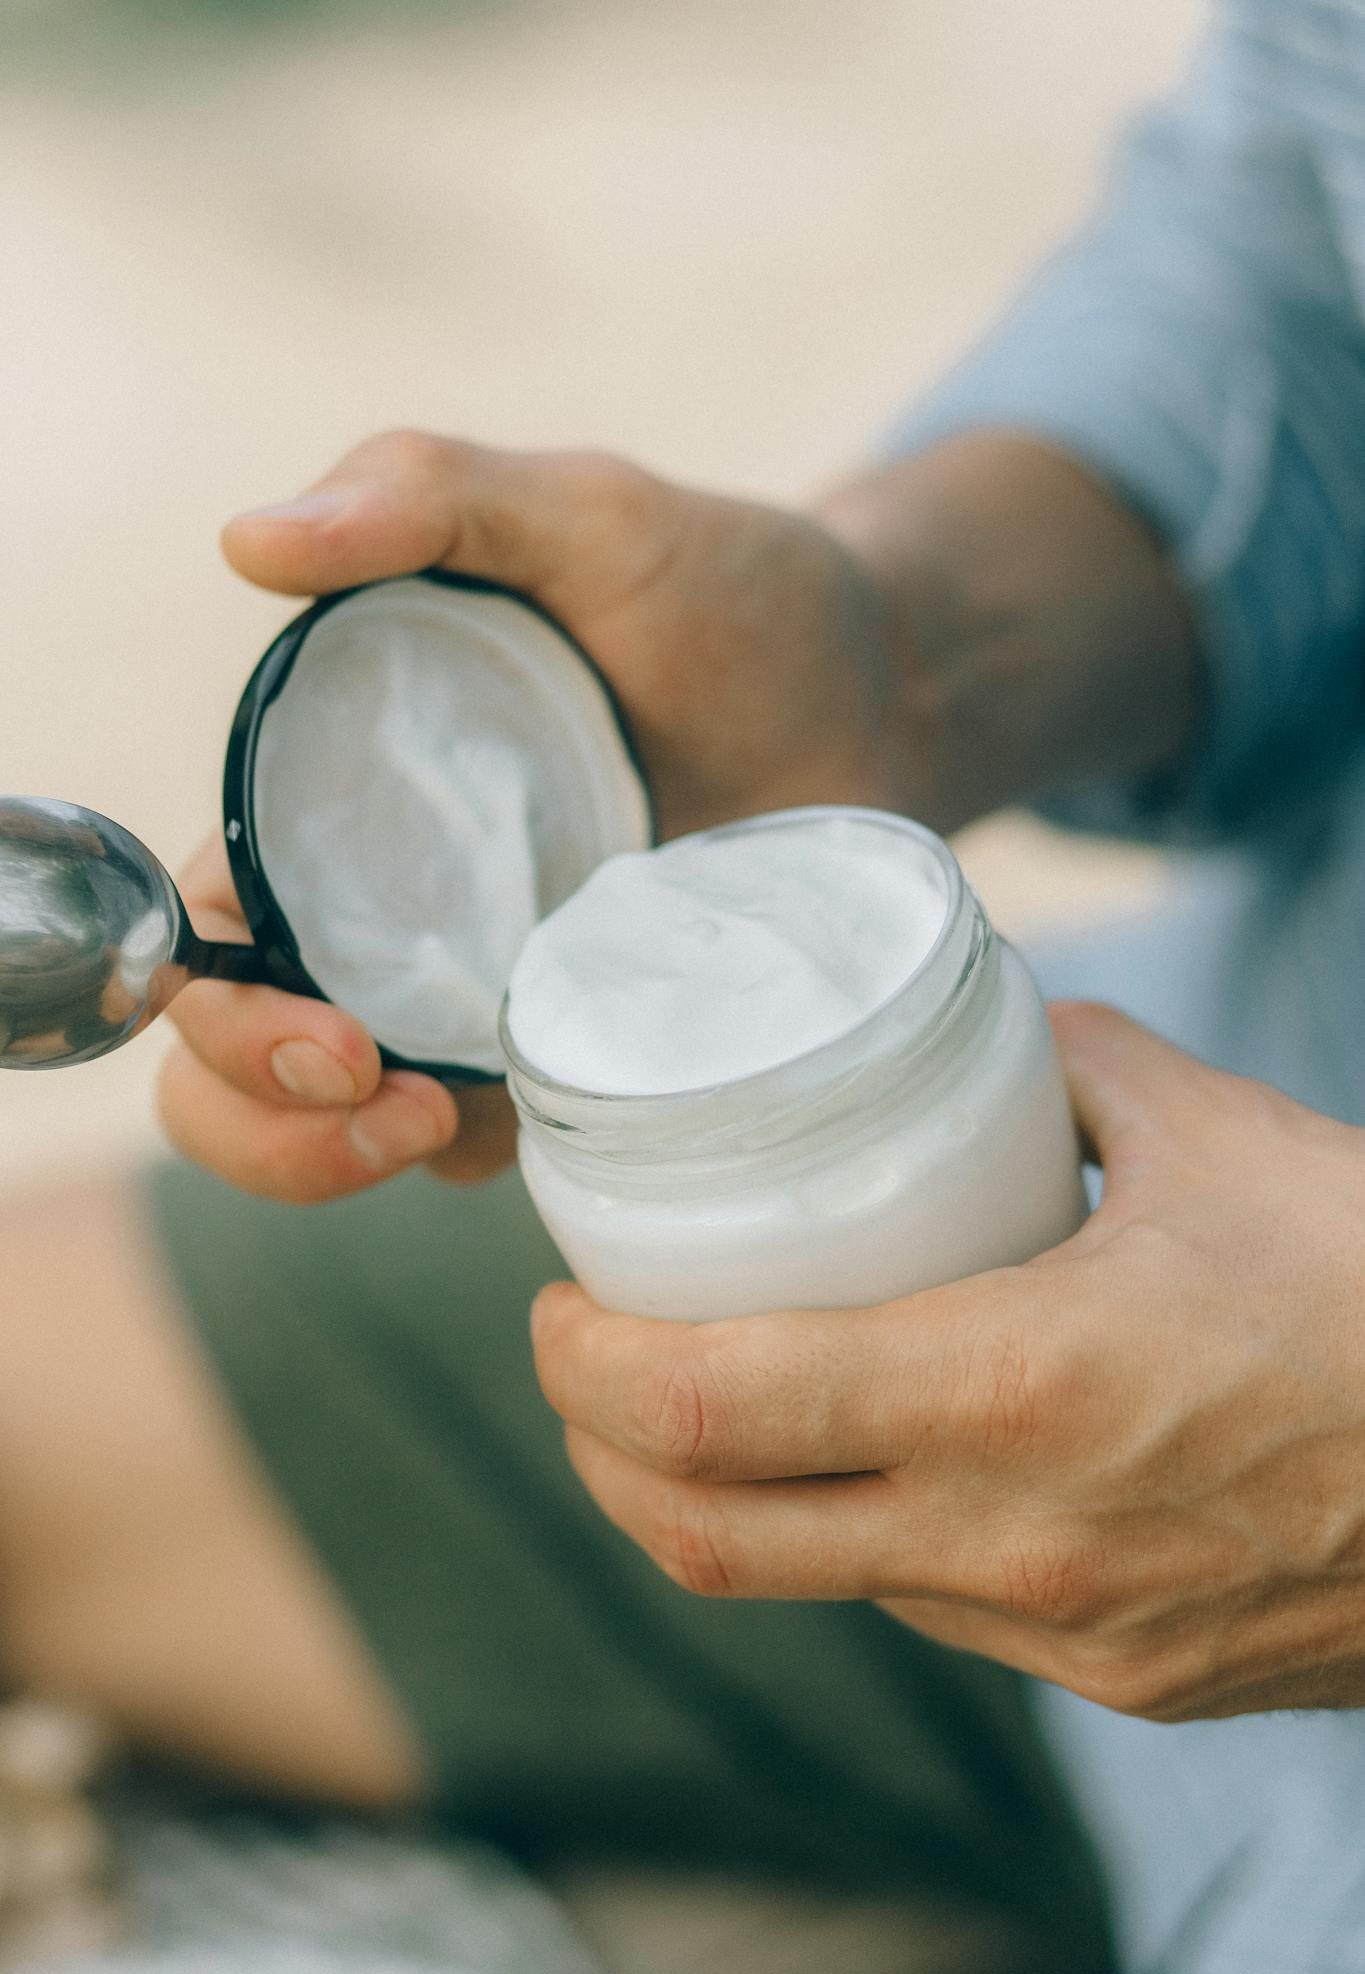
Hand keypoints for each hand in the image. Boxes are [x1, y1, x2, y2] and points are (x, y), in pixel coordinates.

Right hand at [163, 430, 902, 1199]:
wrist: (891, 694)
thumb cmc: (730, 594)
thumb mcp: (589, 517)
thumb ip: (429, 496)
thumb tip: (251, 539)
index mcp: (338, 793)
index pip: (204, 928)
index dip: (213, 1006)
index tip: (325, 1035)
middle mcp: (384, 904)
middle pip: (230, 1060)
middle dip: (256, 1117)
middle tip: (382, 1101)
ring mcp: (477, 987)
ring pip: (336, 1126)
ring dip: (335, 1164)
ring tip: (442, 1130)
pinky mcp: (574, 1046)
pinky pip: (490, 1143)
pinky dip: (481, 1162)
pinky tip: (569, 1134)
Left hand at [533, 1002, 1364, 1720]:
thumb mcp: (1219, 1138)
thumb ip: (1074, 1067)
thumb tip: (994, 1023)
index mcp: (1018, 1387)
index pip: (712, 1408)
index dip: (584, 1368)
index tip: (552, 1309)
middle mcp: (1013, 1539)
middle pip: (709, 1535)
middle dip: (606, 1450)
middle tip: (588, 1359)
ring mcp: (1062, 1632)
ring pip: (815, 1581)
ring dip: (729, 1500)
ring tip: (717, 1400)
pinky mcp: (1116, 1678)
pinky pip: (927, 1611)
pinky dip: (858, 1538)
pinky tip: (884, 1460)